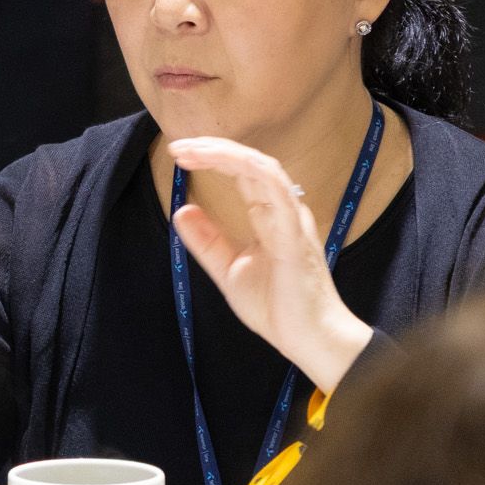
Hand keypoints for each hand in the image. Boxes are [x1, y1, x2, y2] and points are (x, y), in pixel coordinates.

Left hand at [165, 135, 375, 396]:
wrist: (307, 339)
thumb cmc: (277, 307)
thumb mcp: (229, 270)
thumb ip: (207, 241)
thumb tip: (183, 210)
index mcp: (271, 216)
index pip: (242, 174)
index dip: (213, 158)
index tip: (178, 153)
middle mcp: (284, 210)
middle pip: (250, 163)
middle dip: (213, 148)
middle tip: (177, 145)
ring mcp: (291, 219)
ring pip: (262, 168)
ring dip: (226, 154)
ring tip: (191, 150)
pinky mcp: (293, 233)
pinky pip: (277, 189)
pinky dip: (250, 169)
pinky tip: (221, 161)